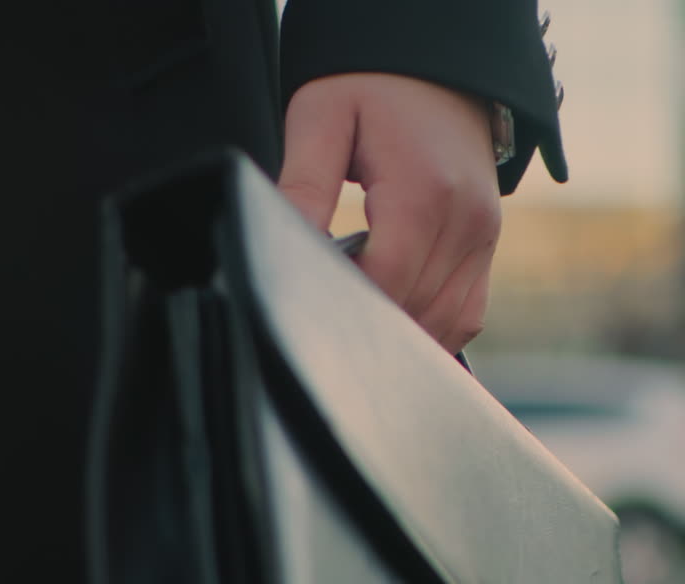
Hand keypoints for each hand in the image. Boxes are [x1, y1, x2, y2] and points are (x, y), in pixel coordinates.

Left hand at [278, 73, 500, 353]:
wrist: (437, 64)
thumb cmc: (373, 87)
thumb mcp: (322, 118)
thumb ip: (304, 185)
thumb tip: (284, 245)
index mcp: (424, 192)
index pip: (386, 281)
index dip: (346, 302)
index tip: (313, 300)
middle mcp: (465, 221)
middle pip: (412, 309)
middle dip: (366, 318)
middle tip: (326, 307)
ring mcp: (483, 238)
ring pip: (441, 324)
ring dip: (398, 329)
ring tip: (358, 312)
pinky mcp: (487, 248)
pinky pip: (465, 318)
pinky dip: (430, 329)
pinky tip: (396, 318)